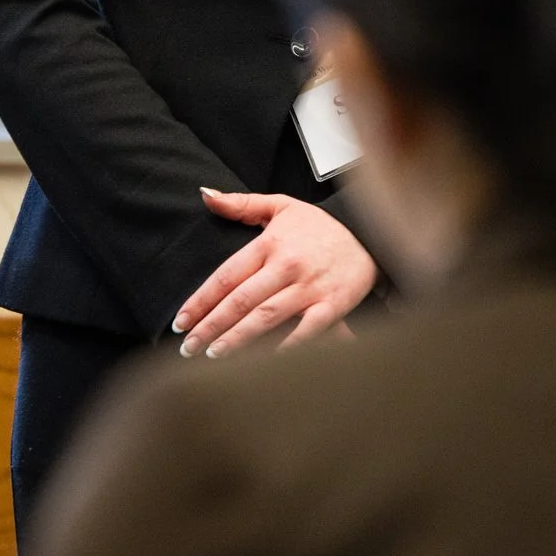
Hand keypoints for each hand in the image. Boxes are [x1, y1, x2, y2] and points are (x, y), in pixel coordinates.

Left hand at [173, 189, 376, 358]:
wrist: (374, 235)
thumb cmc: (323, 228)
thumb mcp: (283, 207)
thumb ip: (242, 203)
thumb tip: (205, 195)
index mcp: (271, 243)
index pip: (226, 276)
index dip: (200, 301)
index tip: (180, 321)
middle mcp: (288, 266)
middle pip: (240, 301)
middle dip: (209, 327)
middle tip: (187, 348)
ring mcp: (310, 287)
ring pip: (265, 318)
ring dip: (235, 339)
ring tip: (212, 355)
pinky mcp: (332, 305)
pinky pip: (303, 331)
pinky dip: (283, 347)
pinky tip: (261, 361)